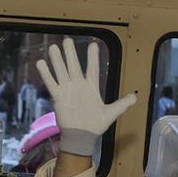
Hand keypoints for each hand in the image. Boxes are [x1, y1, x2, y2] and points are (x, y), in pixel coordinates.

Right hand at [34, 40, 137, 156]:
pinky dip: (46, 73)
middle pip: (74, 65)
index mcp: (91, 87)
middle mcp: (78, 85)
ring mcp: (67, 90)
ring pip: (62, 71)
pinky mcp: (58, 96)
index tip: (93, 45)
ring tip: (54, 47)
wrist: (82, 136)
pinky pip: (51, 83)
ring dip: (58, 59)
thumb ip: (123, 104)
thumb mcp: (112, 113)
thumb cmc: (96, 125)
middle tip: (67, 40)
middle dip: (71, 53)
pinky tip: (41, 63)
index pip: (92, 68)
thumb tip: (136, 97)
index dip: (93, 57)